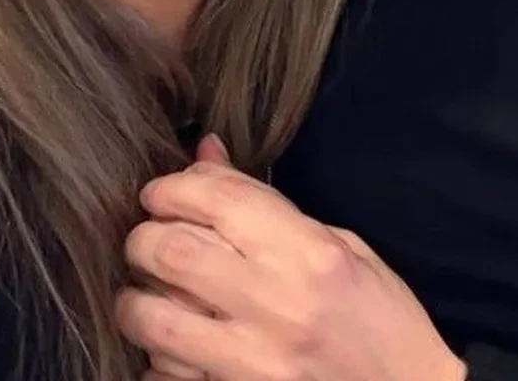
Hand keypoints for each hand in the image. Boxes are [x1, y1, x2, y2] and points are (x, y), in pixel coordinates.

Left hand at [120, 151, 462, 380]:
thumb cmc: (381, 317)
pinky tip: (172, 344)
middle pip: (170, 253)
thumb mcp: (343, 247)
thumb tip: (203, 158)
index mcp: (311, 254)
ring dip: (136, 300)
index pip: (218, 201)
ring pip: (152, 319)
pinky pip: (163, 373)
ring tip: (148, 293)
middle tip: (146, 238)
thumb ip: (269, 207)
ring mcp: (253, 362)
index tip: (159, 193)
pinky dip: (156, 356)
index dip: (172, 187)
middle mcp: (277, 305)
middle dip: (142, 237)